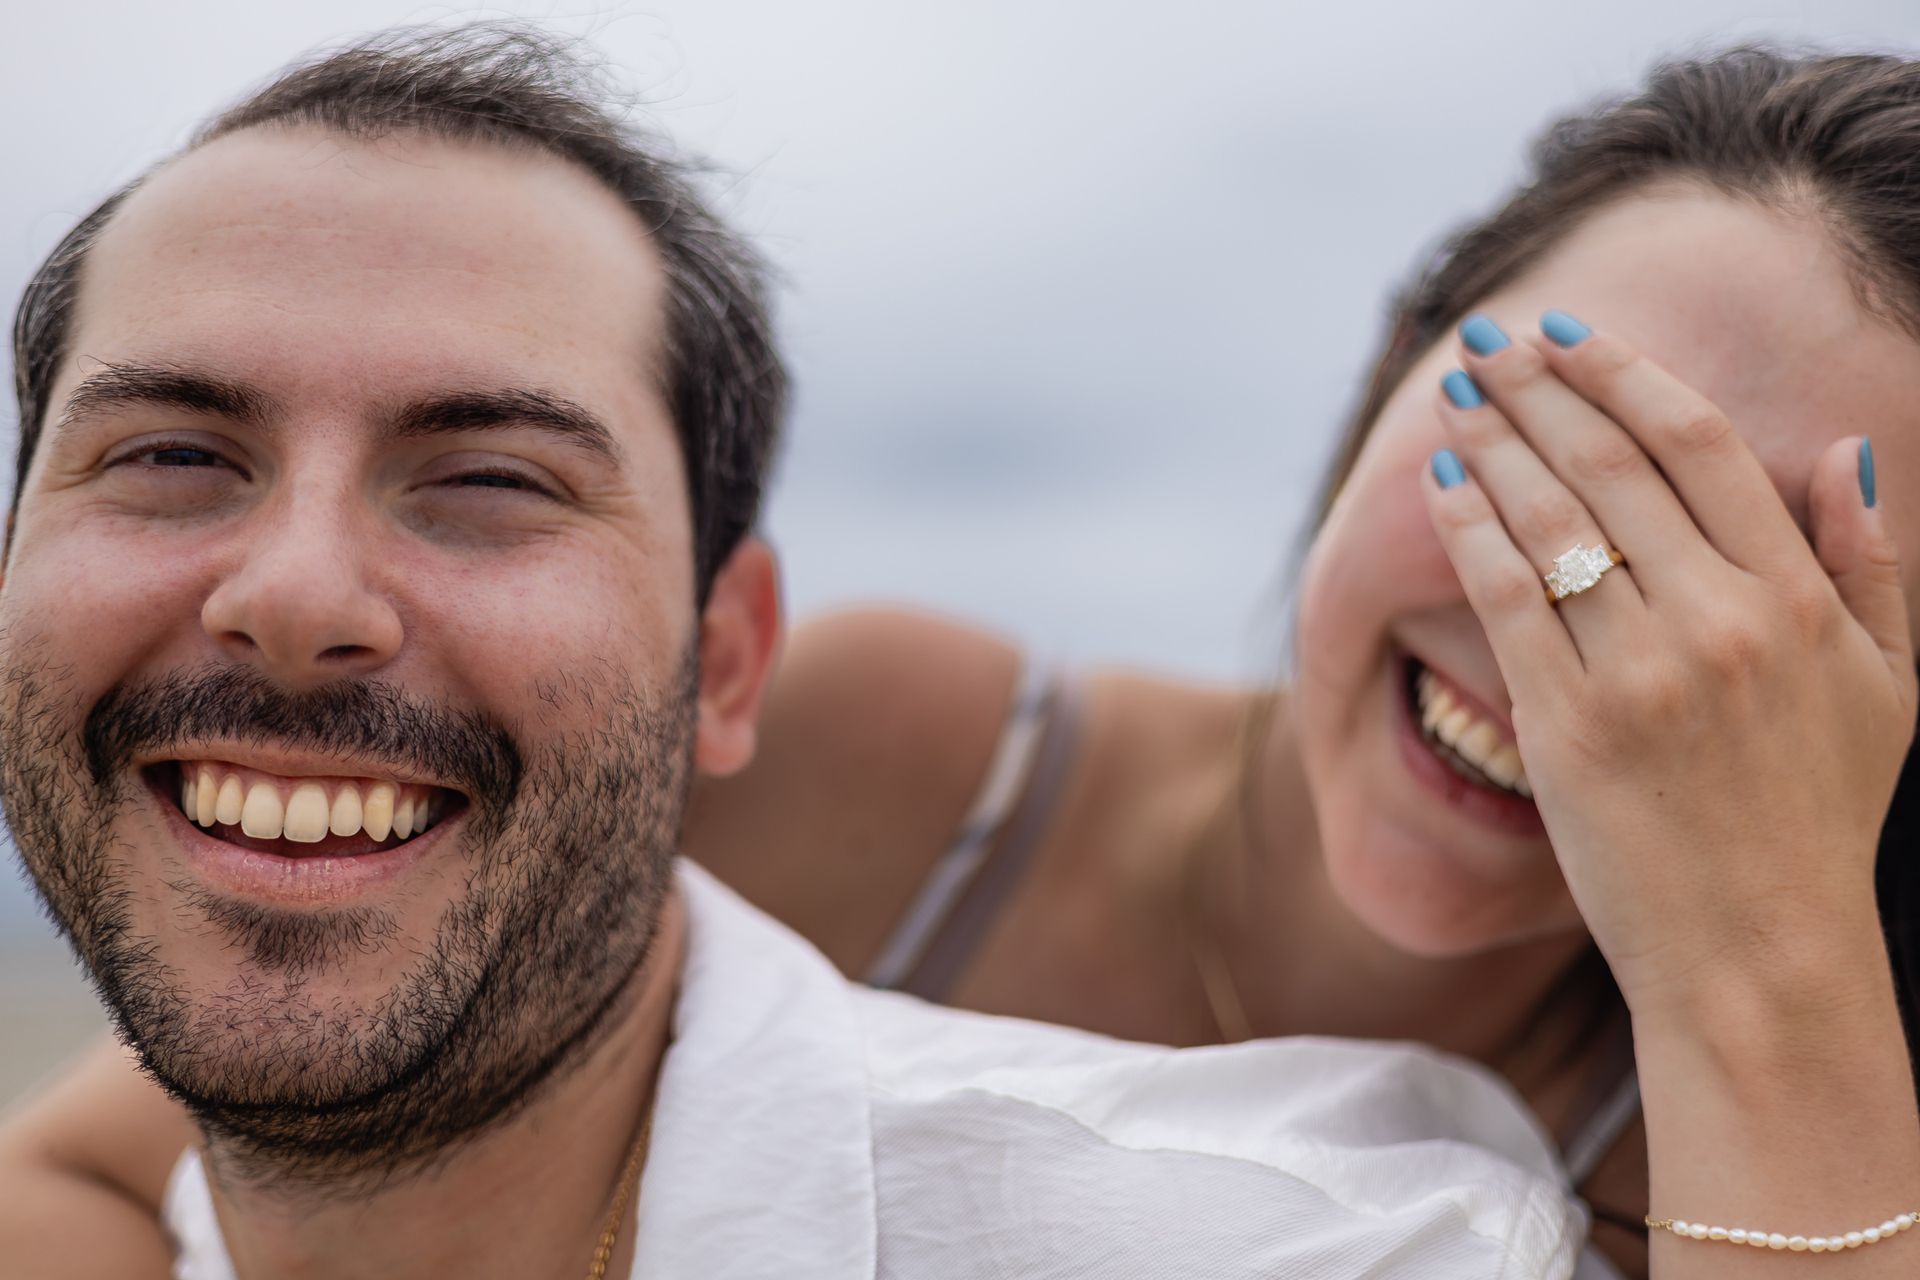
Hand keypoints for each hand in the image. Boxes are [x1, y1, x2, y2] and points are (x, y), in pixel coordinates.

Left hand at [1419, 311, 1915, 1015]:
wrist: (1758, 953)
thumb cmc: (1815, 821)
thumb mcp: (1888, 690)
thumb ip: (1870, 565)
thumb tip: (1845, 451)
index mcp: (1797, 599)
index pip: (1697, 444)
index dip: (1625, 374)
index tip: (1570, 336)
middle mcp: (1720, 619)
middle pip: (1608, 463)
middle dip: (1538, 389)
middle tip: (1489, 344)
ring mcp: (1640, 671)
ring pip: (1549, 516)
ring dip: (1493, 439)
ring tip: (1456, 393)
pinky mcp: (1568, 724)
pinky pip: (1506, 595)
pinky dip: (1468, 528)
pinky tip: (1441, 484)